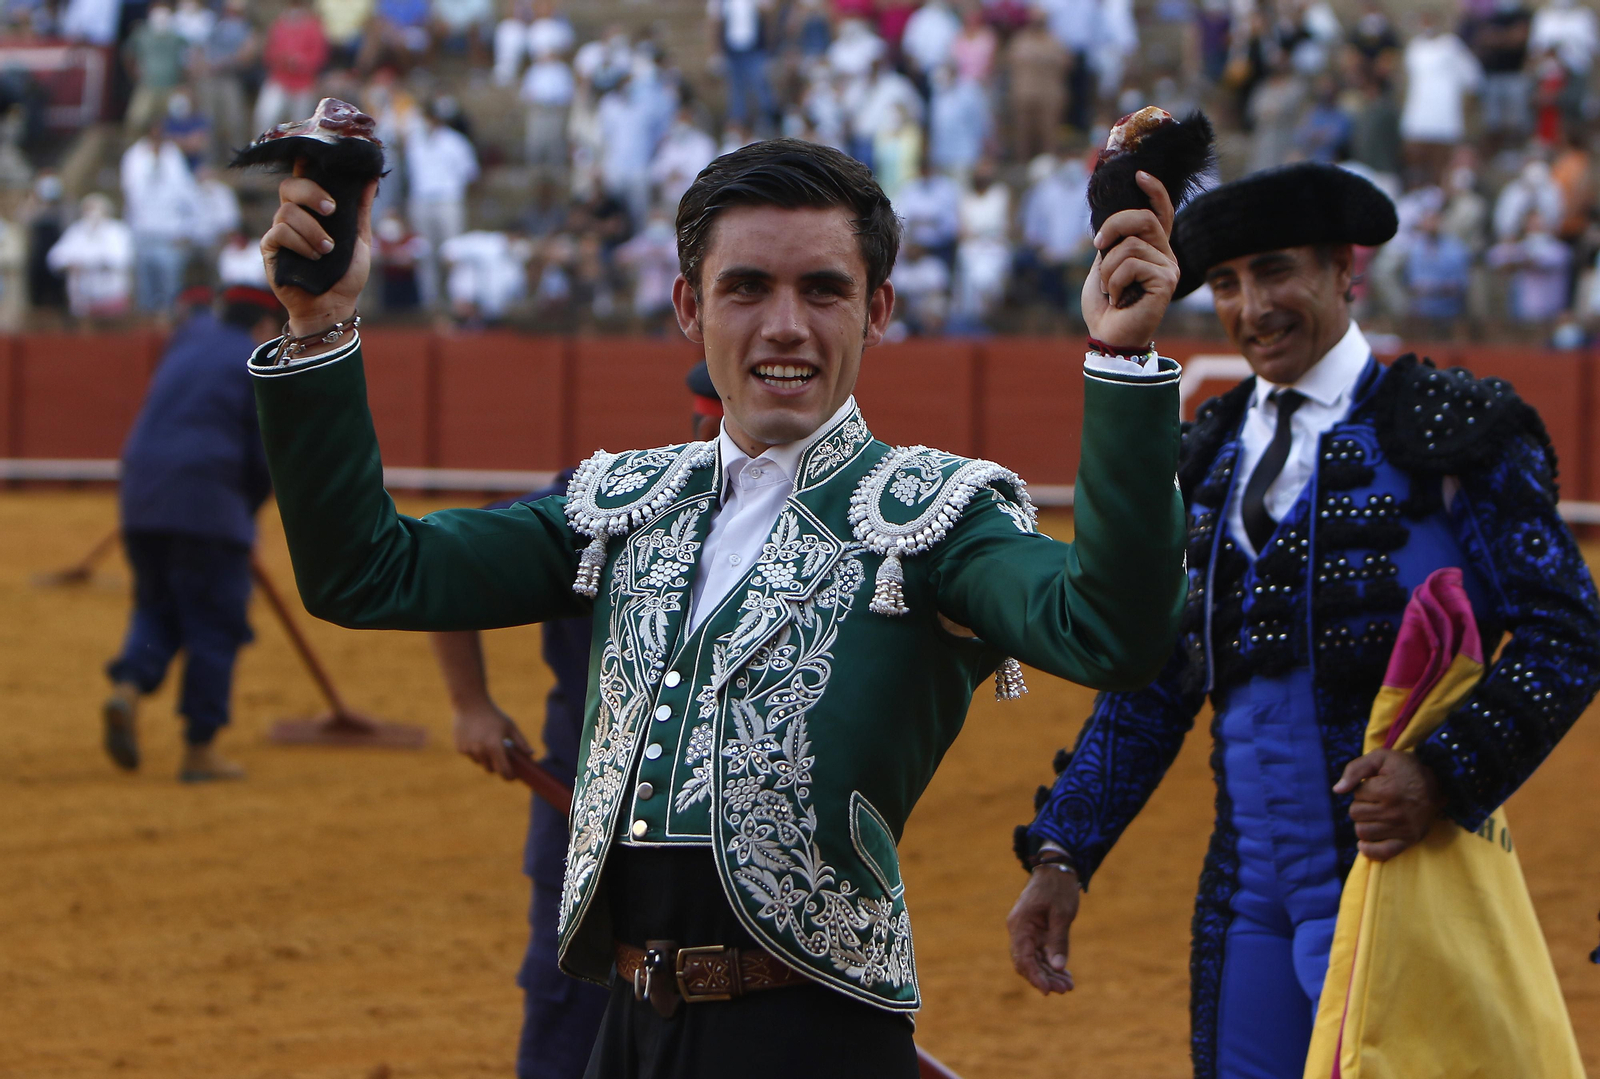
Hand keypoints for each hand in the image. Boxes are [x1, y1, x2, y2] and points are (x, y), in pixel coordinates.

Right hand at [259, 165, 377, 336]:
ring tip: (328, 249)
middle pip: (289, 186)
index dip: (307, 163)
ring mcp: (279, 230)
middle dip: (312, 193)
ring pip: (287, 212)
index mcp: (313, 209)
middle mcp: (293, 215)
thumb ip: (361, 208)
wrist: (333, 305)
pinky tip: (314, 257)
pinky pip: (279, 233)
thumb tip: (371, 177)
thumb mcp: (360, 239)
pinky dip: (300, 243)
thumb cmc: (345, 274)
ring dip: (312, 230)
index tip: (322, 161)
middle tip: (332, 210)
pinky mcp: (270, 248)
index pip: (304, 177)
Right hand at [453, 700, 532, 780]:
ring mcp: (469, 750)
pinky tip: (475, 737)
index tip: (513, 777)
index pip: (503, 771)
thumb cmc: (493, 715)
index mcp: (495, 746)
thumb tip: (532, 754)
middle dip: (497, 766)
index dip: (509, 777)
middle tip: (501, 756)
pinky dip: (474, 751)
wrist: (470, 704)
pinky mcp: (460, 749)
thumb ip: (521, 742)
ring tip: (487, 742)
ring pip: (480, 763)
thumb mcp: (510, 726)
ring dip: (485, 758)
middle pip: (491, 769)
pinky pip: (470, 756)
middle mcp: (481, 751)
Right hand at [1007, 863, 1080, 994]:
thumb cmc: (1059, 888)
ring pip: (1034, 960)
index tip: (1048, 991)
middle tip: (1065, 990)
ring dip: (1049, 973)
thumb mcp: (1062, 914)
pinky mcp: (1035, 932)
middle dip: (1045, 978)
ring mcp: (1026, 931)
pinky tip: (1065, 975)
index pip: (1023, 957)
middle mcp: (1019, 930)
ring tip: (1068, 986)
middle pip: (1027, 962)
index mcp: (1021, 924)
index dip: (1035, 976)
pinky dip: (1051, 964)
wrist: (1057, 868)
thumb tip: (1058, 967)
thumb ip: (1059, 941)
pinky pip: (1040, 953)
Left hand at [1081, 170, 1180, 350]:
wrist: (1108, 337)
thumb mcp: (1103, 267)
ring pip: (1131, 245)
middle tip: (1098, 244)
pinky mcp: (1166, 281)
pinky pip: (1131, 264)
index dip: (1154, 191)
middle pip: (1143, 218)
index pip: (1161, 213)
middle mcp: (1165, 255)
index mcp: (1152, 250)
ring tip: (1110, 290)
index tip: (1140, 174)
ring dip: (1108, 268)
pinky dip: (1114, 281)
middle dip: (1114, 225)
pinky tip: (1118, 298)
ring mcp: (1169, 268)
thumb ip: (1113, 244)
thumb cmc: (1105, 306)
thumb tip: (1111, 221)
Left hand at [1334, 748, 1444, 860]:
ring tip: (1377, 814)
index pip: (1356, 795)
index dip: (1363, 789)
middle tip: (1376, 800)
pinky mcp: (1408, 840)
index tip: (1376, 785)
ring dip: (1364, 822)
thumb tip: (1337, 790)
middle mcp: (1395, 812)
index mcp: (1387, 791)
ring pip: (1362, 832)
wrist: (1436, 783)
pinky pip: (1380, 852)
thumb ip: (1355, 769)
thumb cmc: (1405, 769)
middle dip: (1361, 805)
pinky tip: (1367, 841)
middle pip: (1355, 814)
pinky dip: (1369, 849)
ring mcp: (1402, 829)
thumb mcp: (1380, 758)